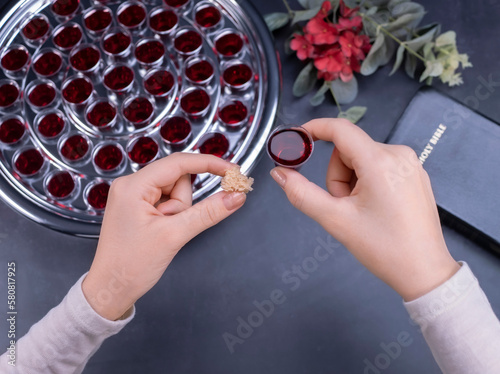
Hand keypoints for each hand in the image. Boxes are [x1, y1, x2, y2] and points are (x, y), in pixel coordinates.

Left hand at [82, 153, 245, 319]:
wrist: (112, 289)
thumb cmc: (131, 265)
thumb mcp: (174, 236)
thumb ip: (208, 213)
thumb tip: (235, 196)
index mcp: (133, 186)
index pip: (179, 163)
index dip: (209, 164)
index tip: (232, 170)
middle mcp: (131, 185)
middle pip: (178, 179)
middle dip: (184, 203)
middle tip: (174, 226)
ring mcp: (134, 196)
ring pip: (175, 191)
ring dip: (178, 212)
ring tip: (164, 232)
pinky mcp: (139, 206)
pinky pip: (168, 202)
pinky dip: (173, 216)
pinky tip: (161, 232)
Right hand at [270, 118, 459, 300]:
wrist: (424, 271)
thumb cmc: (385, 248)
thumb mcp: (336, 220)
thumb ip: (302, 193)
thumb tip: (280, 174)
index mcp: (380, 162)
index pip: (340, 129)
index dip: (314, 129)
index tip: (297, 140)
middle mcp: (399, 155)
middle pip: (348, 150)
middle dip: (337, 176)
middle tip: (343, 207)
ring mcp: (409, 164)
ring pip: (361, 159)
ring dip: (351, 182)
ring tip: (360, 211)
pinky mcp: (413, 174)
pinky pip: (377, 166)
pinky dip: (366, 183)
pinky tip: (374, 208)